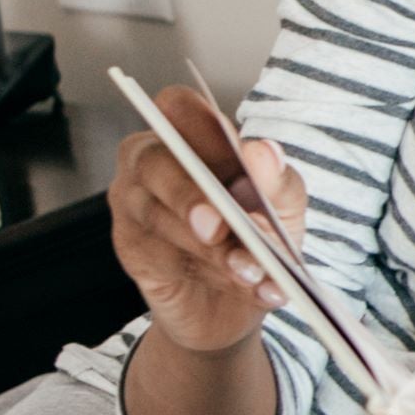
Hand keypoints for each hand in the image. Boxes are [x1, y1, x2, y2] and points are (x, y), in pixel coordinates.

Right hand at [110, 88, 309, 359]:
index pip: (178, 107)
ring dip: (207, 246)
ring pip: (156, 213)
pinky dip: (202, 271)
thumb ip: (279, 182)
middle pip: (155, 161)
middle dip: (190, 195)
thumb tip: (263, 151)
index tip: (232, 150)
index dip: (197, 121)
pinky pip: (156, 252)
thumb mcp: (284, 211)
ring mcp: (134, 204)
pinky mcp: (130, 247)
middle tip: (219, 226)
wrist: (234, 308)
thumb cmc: (256, 241)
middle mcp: (155, 163)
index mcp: (195, 139)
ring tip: (250, 269)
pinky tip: (243, 285)